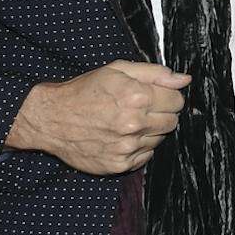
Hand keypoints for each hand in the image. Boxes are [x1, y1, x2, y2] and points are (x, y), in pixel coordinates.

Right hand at [5, 60, 189, 174]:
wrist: (50, 118)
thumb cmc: (84, 91)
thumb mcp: (117, 70)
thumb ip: (155, 74)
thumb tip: (184, 80)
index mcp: (137, 97)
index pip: (177, 101)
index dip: (168, 97)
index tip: (155, 96)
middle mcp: (134, 124)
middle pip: (172, 122)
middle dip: (161, 114)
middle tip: (140, 109)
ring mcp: (126, 147)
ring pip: (159, 140)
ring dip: (149, 132)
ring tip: (126, 123)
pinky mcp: (119, 164)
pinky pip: (145, 157)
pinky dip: (138, 148)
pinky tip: (120, 138)